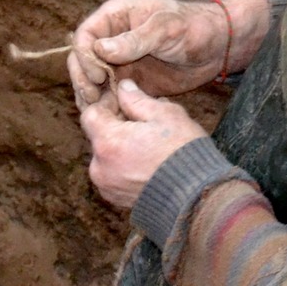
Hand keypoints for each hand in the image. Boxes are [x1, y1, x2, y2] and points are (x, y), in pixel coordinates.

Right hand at [69, 0, 256, 108]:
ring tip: (100, 113)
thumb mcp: (166, 29)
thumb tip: (99, 49)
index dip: (84, 57)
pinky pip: (109, 96)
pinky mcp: (129, 83)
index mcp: (116, 17)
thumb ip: (134, 39)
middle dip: (83, 80)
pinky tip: (113, 119)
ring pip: (91, 81)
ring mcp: (118, 62)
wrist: (218, 48)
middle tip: (93, 99)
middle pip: (81, 60)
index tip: (97, 76)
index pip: (85, 36)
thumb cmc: (195, 27)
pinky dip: (107, 108)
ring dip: (92, 98)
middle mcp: (112, 39)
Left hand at [79, 78, 210, 211]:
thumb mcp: (165, 115)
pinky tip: (146, 163)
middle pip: (97, 136)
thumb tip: (123, 88)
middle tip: (141, 123)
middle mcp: (99, 166)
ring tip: (146, 145)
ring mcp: (105, 185)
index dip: (106, 105)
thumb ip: (137, 100)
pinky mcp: (115, 198)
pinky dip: (122, 166)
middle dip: (115, 126)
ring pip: (105, 156)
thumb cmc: (183, 152)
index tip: (123, 102)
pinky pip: (111, 174)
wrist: (196, 195)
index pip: (90, 114)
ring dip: (119, 147)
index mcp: (108, 142)